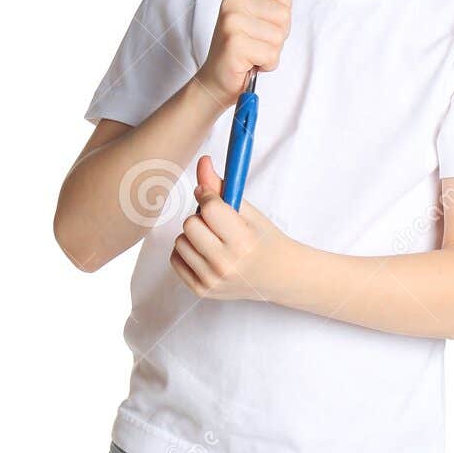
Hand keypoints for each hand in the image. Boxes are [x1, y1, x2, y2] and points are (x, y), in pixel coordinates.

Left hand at [169, 154, 291, 302]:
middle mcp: (225, 263)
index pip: (209, 208)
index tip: (214, 196)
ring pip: (180, 241)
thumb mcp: (248, 211)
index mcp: (242, 241)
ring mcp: (211, 280)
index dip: (208, 195)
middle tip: (217, 223)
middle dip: (201, 218)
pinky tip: (206, 252)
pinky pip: (175, 258)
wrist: (278, 276)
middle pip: (190, 224)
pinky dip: (187, 251)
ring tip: (214, 240)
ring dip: (193, 235)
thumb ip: (221, 187)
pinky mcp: (201, 290)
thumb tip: (202, 162)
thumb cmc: (263, 239)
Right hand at [194, 0, 290, 110]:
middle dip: (277, 33)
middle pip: (284, 12)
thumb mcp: (251, 12)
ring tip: (252, 51)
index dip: (280, 9)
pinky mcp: (235, 43)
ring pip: (279, 35)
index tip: (263, 20)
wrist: (216, 79)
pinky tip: (249, 62)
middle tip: (255, 40)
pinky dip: (265, 64)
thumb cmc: (239, 47)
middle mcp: (232, 0)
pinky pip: (271, 54)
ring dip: (271, 50)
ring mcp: (232, 21)